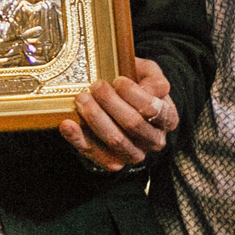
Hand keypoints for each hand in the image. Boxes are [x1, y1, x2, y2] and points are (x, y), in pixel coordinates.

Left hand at [58, 56, 177, 173]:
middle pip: (133, 125)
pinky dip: (78, 139)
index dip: (134, 95)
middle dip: (111, 103)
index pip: (153, 110)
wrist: (123, 102)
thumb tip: (150, 90)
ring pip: (115, 141)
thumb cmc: (138, 84)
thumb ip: (154, 79)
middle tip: (96, 86)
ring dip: (96, 119)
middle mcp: (154, 140)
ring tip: (81, 98)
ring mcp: (133, 153)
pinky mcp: (110, 160)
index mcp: (167, 118)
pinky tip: (67, 124)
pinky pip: (94, 154)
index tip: (118, 80)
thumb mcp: (149, 74)